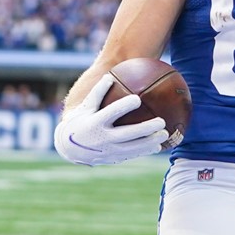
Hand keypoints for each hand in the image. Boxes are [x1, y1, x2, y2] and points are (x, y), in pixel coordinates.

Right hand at [53, 73, 168, 165]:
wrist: (70, 148)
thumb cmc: (81, 121)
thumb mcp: (85, 107)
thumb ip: (98, 92)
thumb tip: (110, 76)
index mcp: (95, 123)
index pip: (111, 113)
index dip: (124, 106)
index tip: (138, 99)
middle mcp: (103, 138)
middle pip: (127, 134)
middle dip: (145, 128)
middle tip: (161, 121)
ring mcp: (109, 150)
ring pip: (133, 148)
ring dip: (150, 142)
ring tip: (165, 134)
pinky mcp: (113, 158)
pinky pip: (132, 155)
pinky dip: (145, 151)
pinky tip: (158, 146)